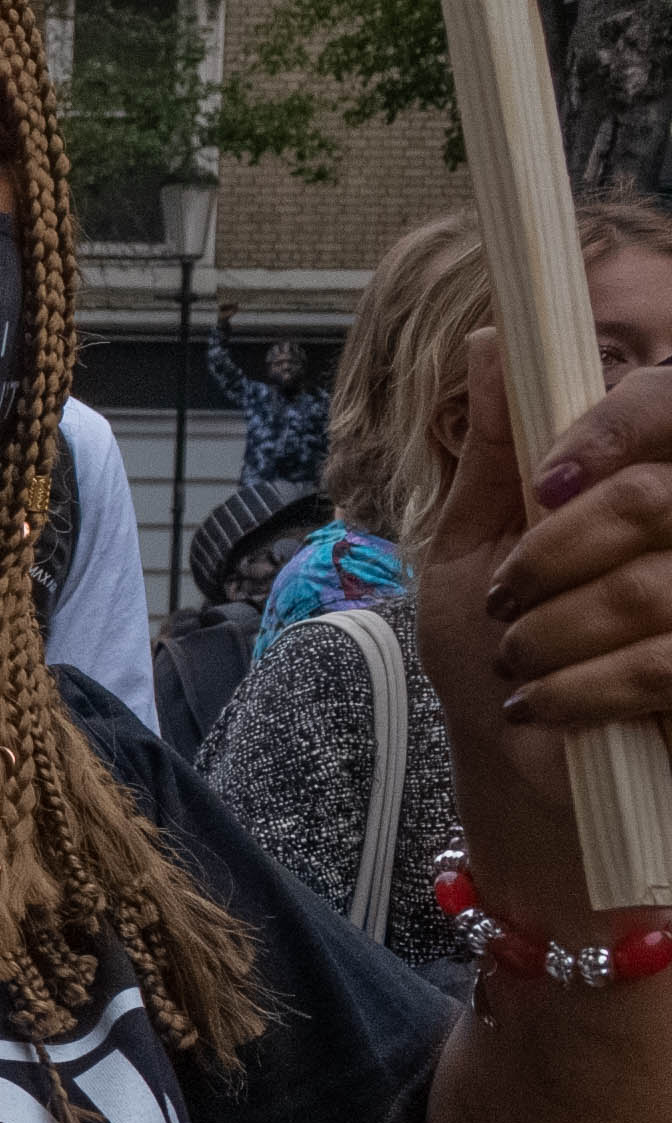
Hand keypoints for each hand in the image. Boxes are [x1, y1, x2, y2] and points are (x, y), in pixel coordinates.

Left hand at [435, 335, 671, 919]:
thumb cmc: (499, 656)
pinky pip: (662, 665)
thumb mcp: (470, 551)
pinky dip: (581, 688)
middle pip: (656, 498)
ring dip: (558, 628)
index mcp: (653, 484)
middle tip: (510, 597)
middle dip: (558, 551)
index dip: (618, 426)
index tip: (550, 482)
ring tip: (523, 657)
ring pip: (654, 587)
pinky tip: (543, 704)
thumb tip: (492, 342)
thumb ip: (493, 458)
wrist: (525, 780)